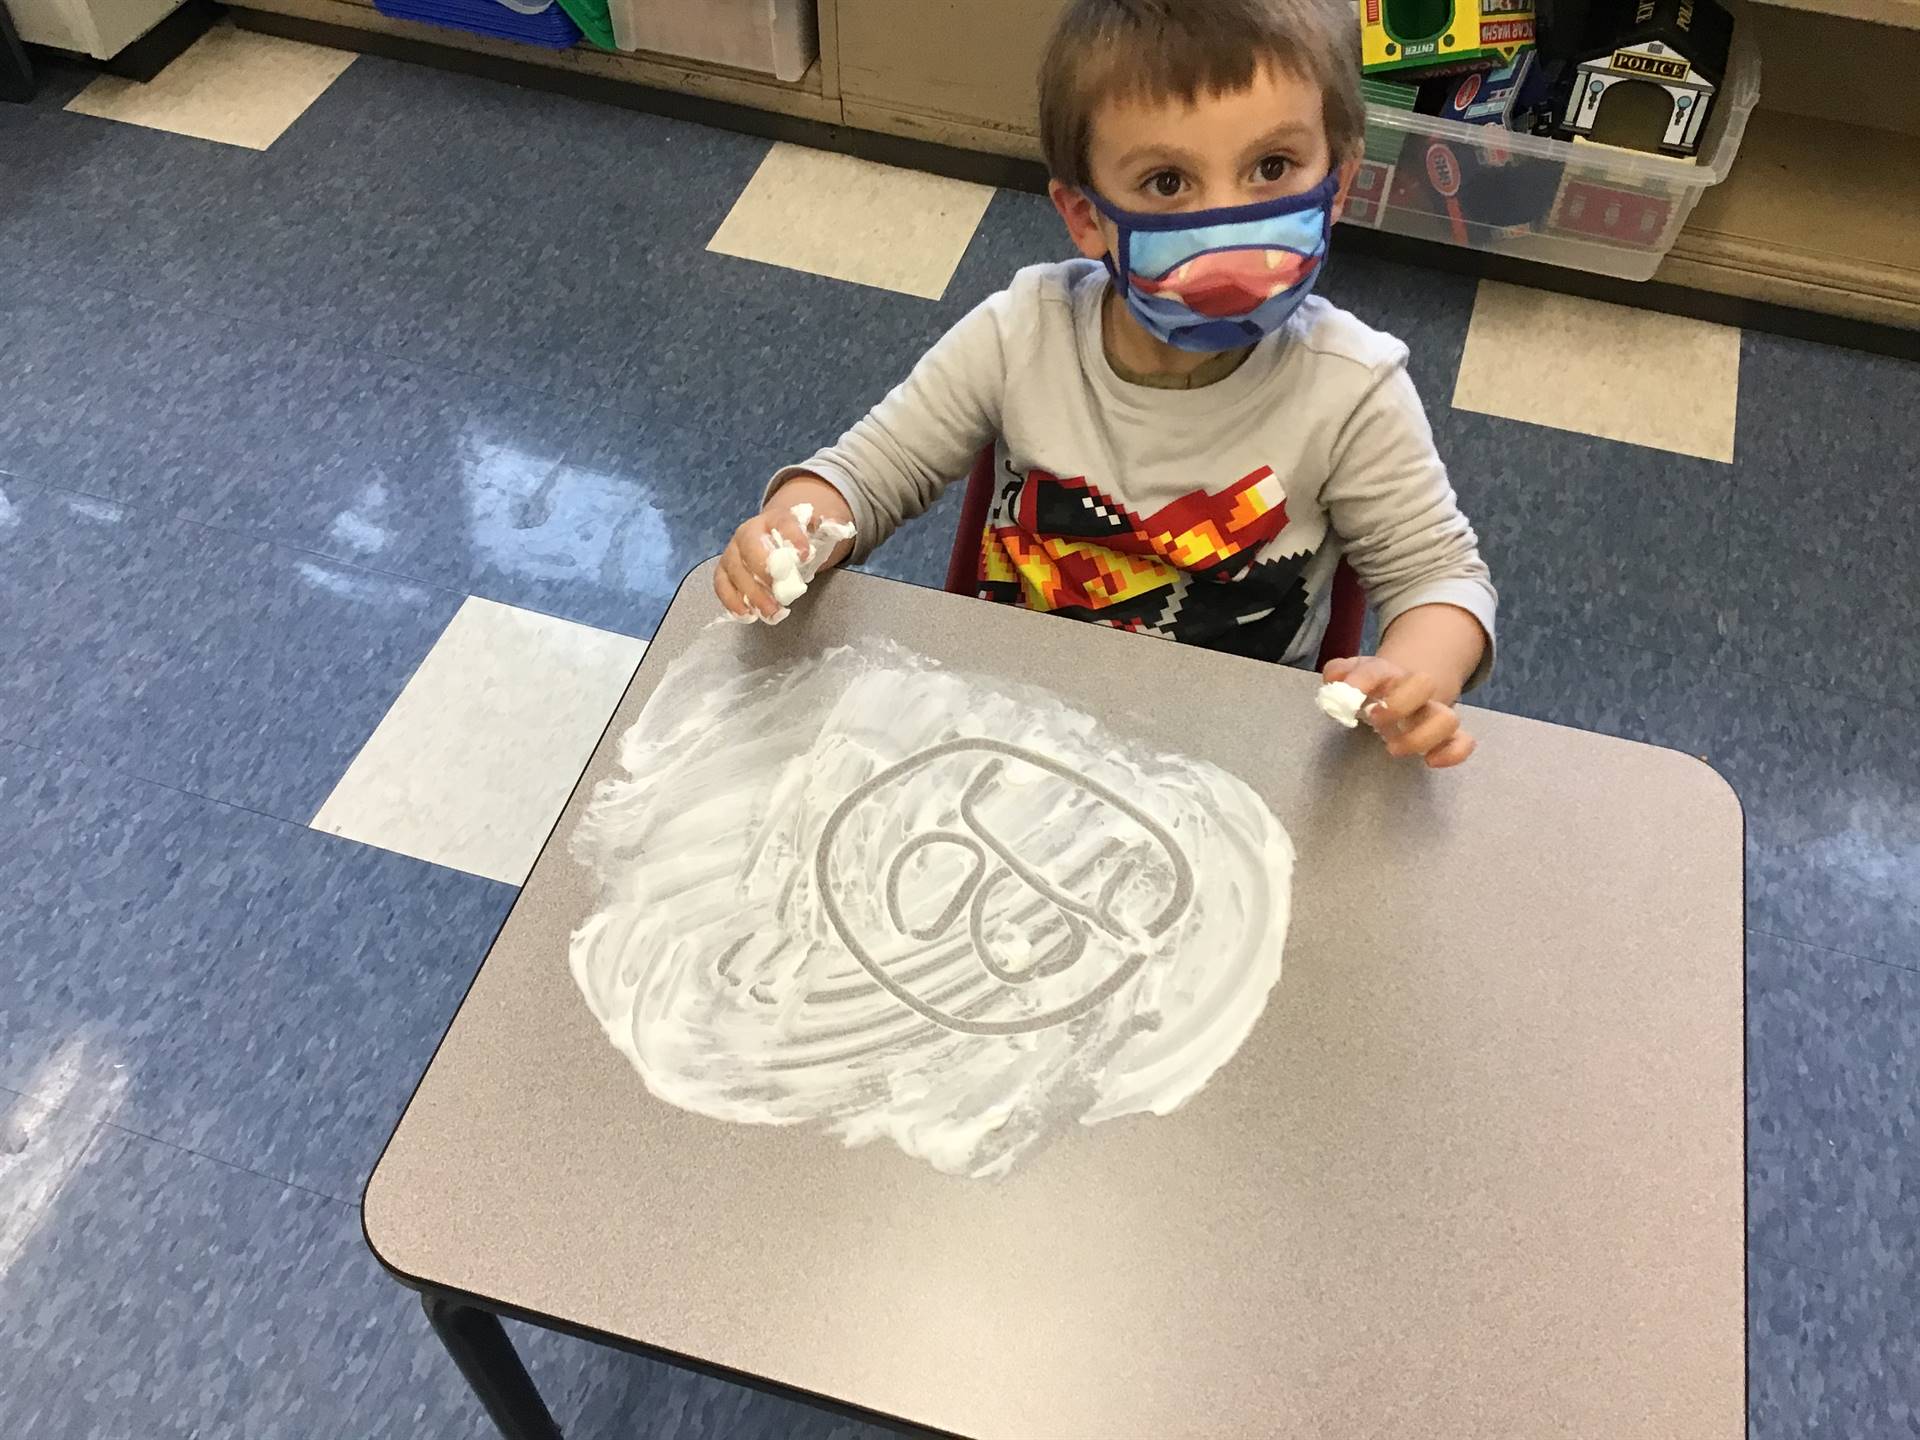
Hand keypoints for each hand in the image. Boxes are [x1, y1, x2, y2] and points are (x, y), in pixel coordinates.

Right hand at [714, 477, 854, 620]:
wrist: (774, 541)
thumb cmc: (797, 542)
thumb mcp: (817, 533)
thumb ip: (830, 529)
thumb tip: (838, 527)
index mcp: (775, 518)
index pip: (783, 522)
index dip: (792, 537)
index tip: (805, 555)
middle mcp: (749, 531)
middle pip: (750, 546)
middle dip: (764, 571)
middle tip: (781, 596)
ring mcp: (733, 551)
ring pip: (735, 570)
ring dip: (751, 594)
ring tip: (772, 613)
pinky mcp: (725, 571)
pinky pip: (721, 585)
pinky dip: (732, 601)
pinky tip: (748, 615)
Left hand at [1322, 655, 1475, 768]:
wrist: (1409, 685)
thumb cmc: (1376, 685)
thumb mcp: (1355, 673)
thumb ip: (1340, 672)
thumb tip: (1334, 678)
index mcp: (1388, 673)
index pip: (1377, 670)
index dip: (1362, 680)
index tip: (1348, 694)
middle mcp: (1416, 690)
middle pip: (1424, 683)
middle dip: (1399, 703)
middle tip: (1373, 719)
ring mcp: (1434, 712)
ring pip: (1447, 718)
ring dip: (1422, 736)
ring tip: (1392, 748)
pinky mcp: (1448, 734)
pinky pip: (1464, 741)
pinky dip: (1453, 753)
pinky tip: (1430, 761)